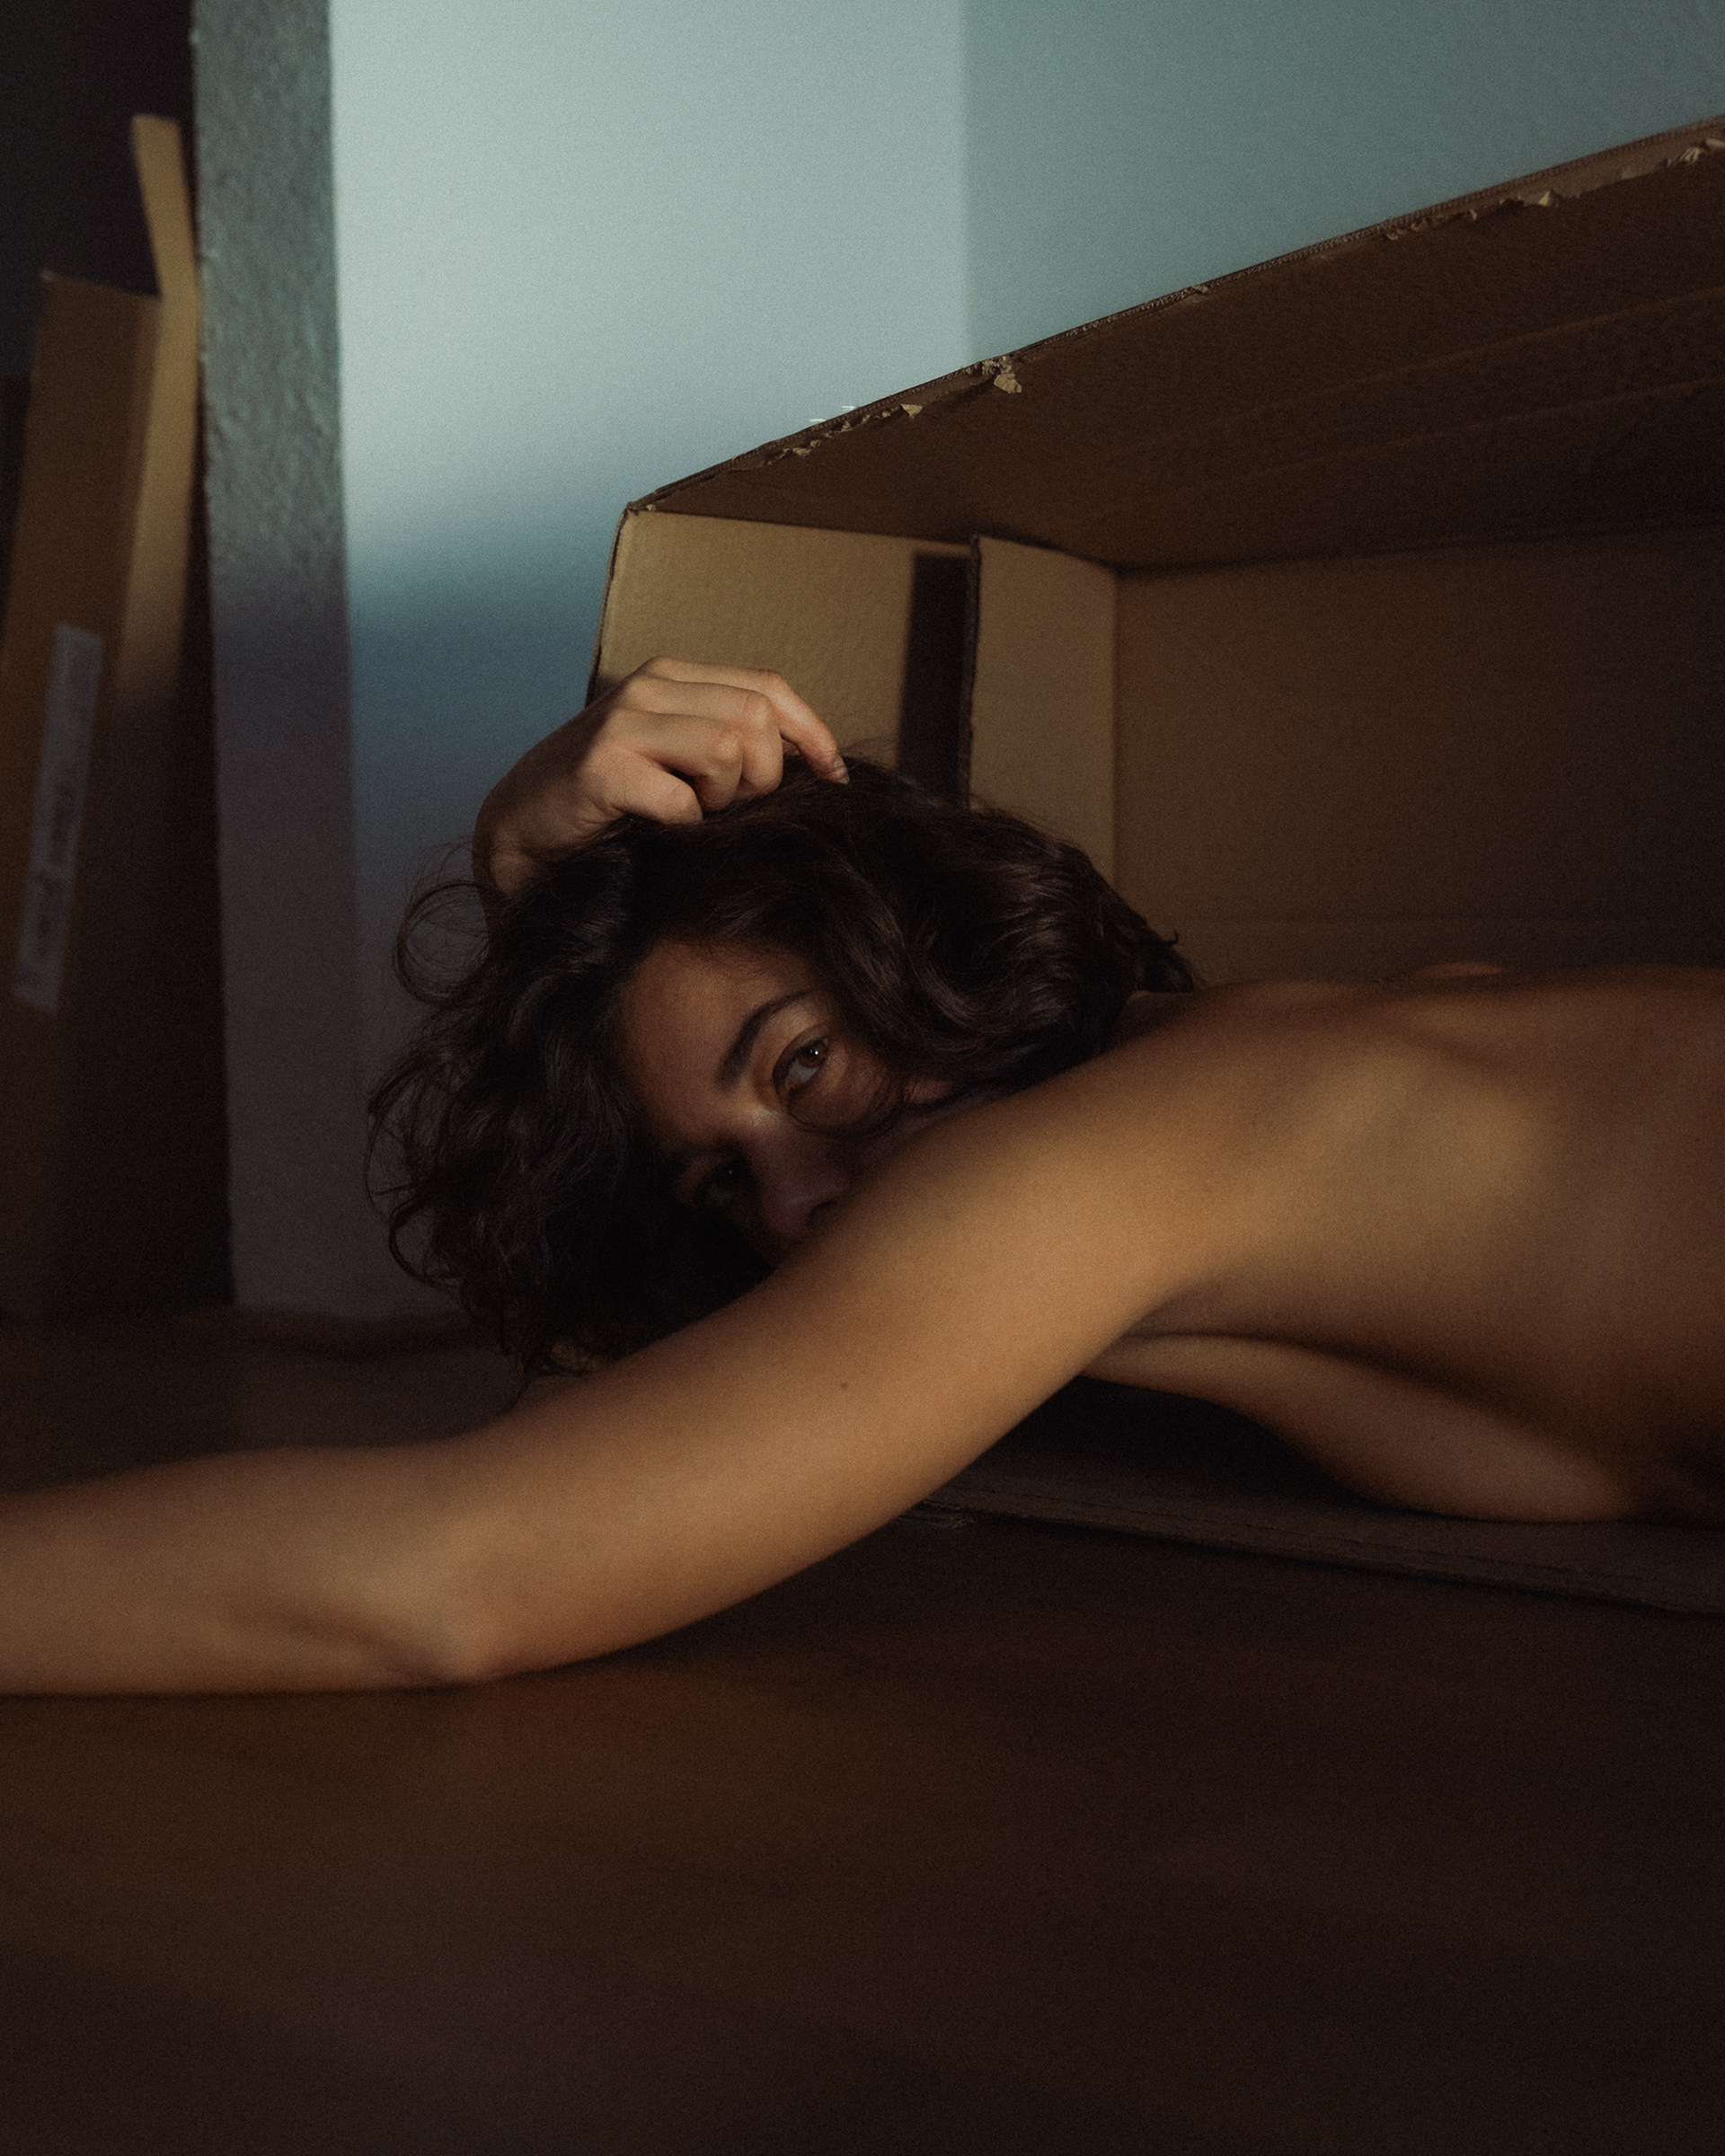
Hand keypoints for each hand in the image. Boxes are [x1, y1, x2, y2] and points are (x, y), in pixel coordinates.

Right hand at [473, 658, 846, 901]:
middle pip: (756, 720)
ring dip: (723, 799)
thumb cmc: (610, 800)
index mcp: (674, 677)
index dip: (812, 735)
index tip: (832, 777)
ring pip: (727, 751)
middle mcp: (650, 686)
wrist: (524, 829)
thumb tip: (813, 765)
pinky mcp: (603, 767)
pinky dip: (686, 827)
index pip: (769, 688)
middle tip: (730, 807)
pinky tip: (661, 829)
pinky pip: (683, 801)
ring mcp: (623, 722)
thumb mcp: (678, 757)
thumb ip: (732, 744)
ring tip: (693, 813)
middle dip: (763, 777)